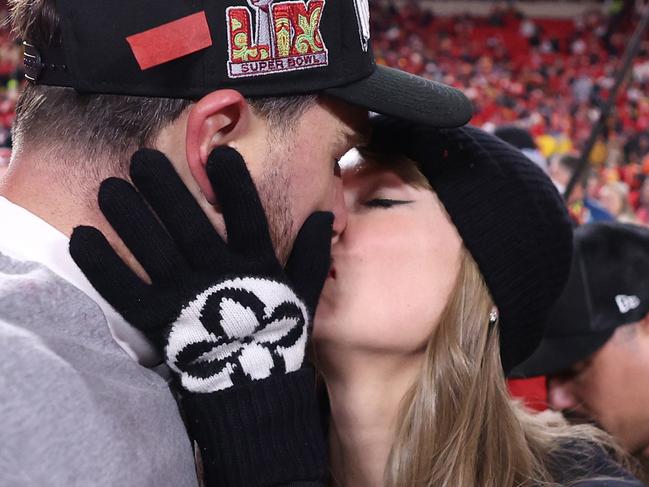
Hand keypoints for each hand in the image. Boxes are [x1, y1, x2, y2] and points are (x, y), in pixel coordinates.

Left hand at [70, 147, 332, 392]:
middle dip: (167, 192)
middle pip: (191, 228)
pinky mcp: (158, 322)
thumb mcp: (302, 291)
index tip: (220, 154)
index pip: (249, 219)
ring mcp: (186, 300)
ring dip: (131, 219)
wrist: (251, 387)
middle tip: (141, 158)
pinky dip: (103, 266)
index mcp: (256, 266)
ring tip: (109, 187)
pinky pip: (126, 291)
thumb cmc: (275, 331)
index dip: (236, 187)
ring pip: (155, 253)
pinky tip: (83, 237)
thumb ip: (312, 253)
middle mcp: (219, 277)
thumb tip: (327, 215)